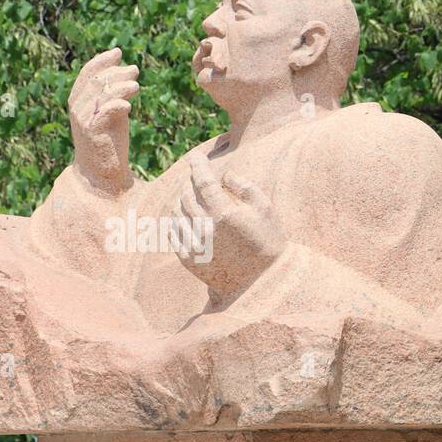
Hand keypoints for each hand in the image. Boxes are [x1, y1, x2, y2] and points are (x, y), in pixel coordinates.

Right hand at [68, 47, 138, 193]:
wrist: (101, 175)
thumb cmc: (109, 142)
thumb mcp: (112, 113)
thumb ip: (115, 93)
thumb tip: (129, 70)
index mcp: (78, 100)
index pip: (87, 73)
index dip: (102, 61)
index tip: (118, 53)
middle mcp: (77, 108)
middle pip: (96, 81)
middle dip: (116, 72)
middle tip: (134, 71)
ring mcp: (83, 120)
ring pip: (101, 94)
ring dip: (121, 86)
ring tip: (136, 86)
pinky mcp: (93, 133)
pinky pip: (105, 112)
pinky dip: (118, 105)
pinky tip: (128, 107)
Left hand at [174, 155, 285, 302]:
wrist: (261, 285)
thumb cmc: (268, 243)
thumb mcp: (265, 209)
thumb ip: (245, 186)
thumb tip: (224, 175)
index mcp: (224, 213)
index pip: (203, 181)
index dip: (198, 165)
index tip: (195, 156)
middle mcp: (205, 228)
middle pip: (187, 195)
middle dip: (190, 181)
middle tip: (194, 175)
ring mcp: (194, 245)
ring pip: (177, 213)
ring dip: (181, 199)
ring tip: (187, 193)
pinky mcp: (188, 260)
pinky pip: (173, 233)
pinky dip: (174, 220)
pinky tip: (180, 215)